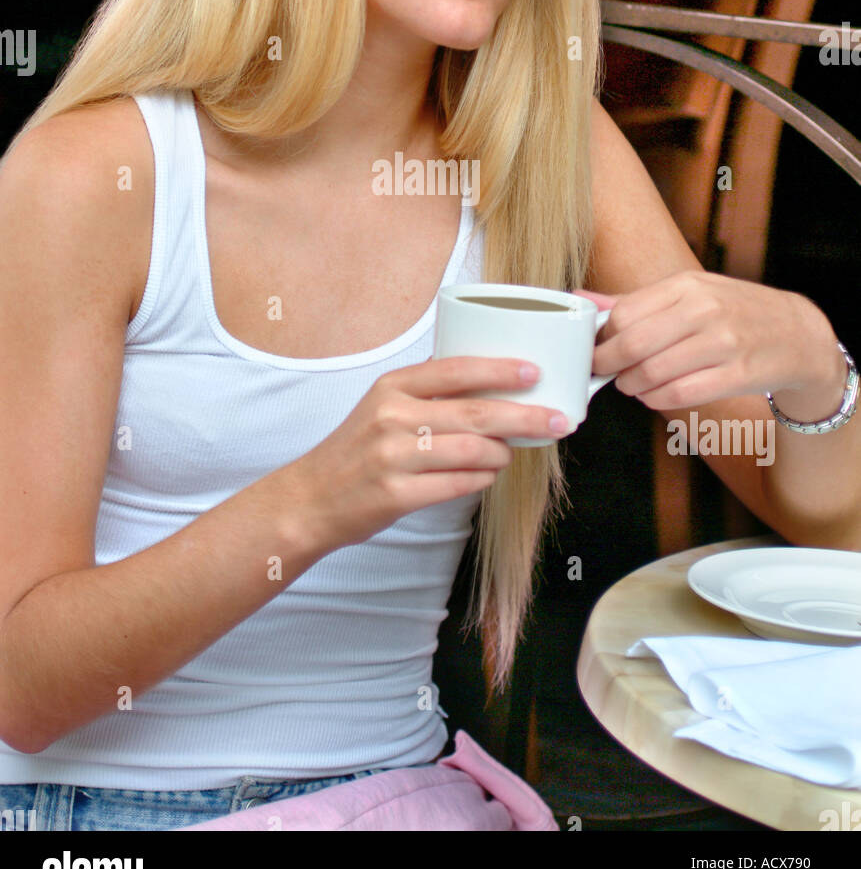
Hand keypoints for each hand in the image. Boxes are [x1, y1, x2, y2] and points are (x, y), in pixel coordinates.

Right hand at [288, 356, 571, 549]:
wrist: (311, 499)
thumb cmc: (356, 450)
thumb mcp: (380, 404)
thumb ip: (424, 387)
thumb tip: (482, 369)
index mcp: (392, 387)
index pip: (455, 370)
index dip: (500, 370)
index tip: (534, 372)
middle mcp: (391, 417)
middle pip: (475, 413)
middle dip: (525, 417)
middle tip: (557, 420)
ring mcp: (393, 457)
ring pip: (471, 451)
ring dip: (502, 453)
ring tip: (510, 454)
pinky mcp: (397, 494)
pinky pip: (457, 484)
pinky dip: (481, 480)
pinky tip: (487, 476)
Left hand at [573, 270, 839, 411]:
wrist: (797, 334)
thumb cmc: (733, 312)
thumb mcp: (689, 292)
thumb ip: (635, 301)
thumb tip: (581, 301)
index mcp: (687, 285)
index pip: (625, 313)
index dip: (602, 337)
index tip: (596, 348)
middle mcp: (705, 310)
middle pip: (634, 344)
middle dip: (608, 364)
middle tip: (603, 372)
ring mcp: (724, 343)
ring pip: (653, 373)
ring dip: (631, 385)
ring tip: (630, 384)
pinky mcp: (738, 375)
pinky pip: (679, 394)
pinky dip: (656, 400)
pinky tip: (653, 395)